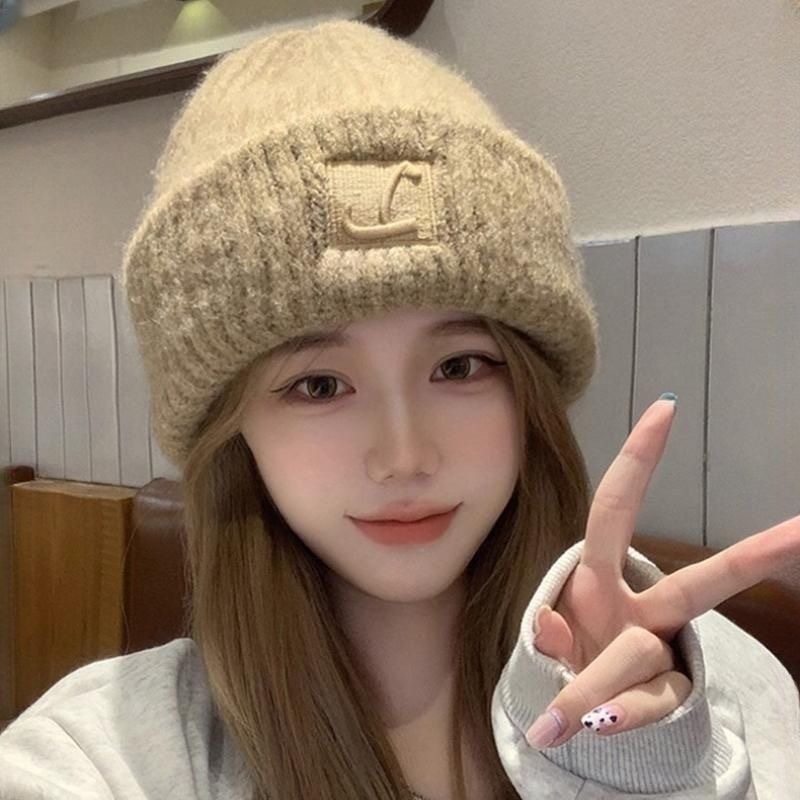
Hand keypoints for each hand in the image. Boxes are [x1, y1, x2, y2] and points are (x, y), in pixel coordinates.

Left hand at [525, 396, 799, 749]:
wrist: (578, 715)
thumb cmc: (566, 655)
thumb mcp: (548, 639)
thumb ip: (549, 634)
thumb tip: (549, 628)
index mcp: (600, 576)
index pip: (615, 509)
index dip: (638, 461)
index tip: (666, 408)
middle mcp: (640, 609)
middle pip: (697, 585)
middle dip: (749, 560)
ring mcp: (658, 653)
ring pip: (634, 662)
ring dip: (589, 691)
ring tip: (558, 725)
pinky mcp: (667, 697)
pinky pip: (639, 710)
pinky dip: (610, 718)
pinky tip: (587, 727)